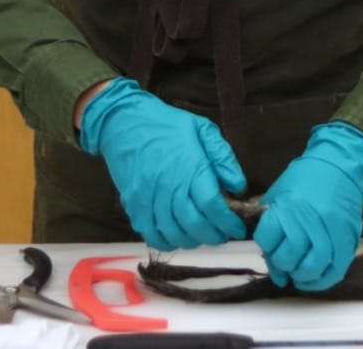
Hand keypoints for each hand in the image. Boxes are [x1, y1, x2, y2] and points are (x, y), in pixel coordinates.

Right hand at [78, 78, 248, 250]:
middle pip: (195, 224)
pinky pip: (150, 234)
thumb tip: (238, 186)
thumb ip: (223, 157)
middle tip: (223, 235)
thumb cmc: (166, 124)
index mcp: (189, 167)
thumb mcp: (202, 129)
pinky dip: (167, 242)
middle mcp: (169, 187)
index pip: (212, 205)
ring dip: (193, 241)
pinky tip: (177, 237)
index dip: (228, 222)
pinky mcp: (133, 205)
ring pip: (174, 233)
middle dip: (214, 236)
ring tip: (203, 236)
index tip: (237, 227)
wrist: (124, 121)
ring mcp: (148, 198)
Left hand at [254, 121, 362, 291]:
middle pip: (288, 257)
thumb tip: (269, 258)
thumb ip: (272, 223)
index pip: (266, 241)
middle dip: (283, 265)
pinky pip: (335, 269)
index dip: (266, 248)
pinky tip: (314, 279)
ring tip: (298, 275)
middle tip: (285, 263)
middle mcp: (307, 220)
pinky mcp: (348, 237)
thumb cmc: (306, 176)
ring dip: (302, 277)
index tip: (270, 247)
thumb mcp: (280, 192)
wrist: (341, 164)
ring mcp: (330, 230)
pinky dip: (323, 280)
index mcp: (286, 207)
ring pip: (313, 267)